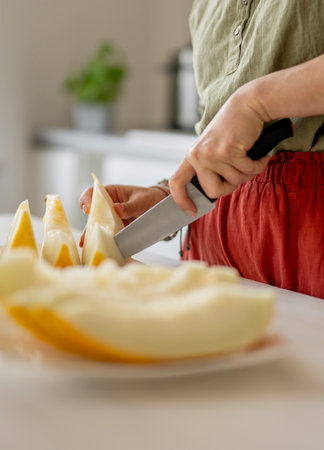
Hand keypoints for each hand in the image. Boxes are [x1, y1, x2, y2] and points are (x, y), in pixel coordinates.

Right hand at [79, 184, 167, 245]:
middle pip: (92, 214)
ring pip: (98, 227)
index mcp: (111, 193)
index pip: (93, 193)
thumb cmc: (149, 198)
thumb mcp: (141, 200)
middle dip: (88, 225)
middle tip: (86, 236)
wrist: (160, 208)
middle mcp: (107, 206)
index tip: (87, 209)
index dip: (86, 200)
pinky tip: (100, 249)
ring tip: (88, 246)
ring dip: (93, 237)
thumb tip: (117, 209)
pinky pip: (108, 236)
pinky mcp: (116, 230)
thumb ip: (129, 206)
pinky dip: (105, 242)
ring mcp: (111, 219)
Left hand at [169, 89, 270, 215]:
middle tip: (239, 171)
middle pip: (213, 192)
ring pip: (234, 182)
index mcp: (192, 156)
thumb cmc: (234, 130)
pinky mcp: (227, 151)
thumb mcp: (215, 150)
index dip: (181, 200)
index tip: (191, 212)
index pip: (176, 183)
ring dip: (248, 172)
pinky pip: (247, 171)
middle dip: (230, 186)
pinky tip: (259, 153)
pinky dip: (258, 164)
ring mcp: (211, 154)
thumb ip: (210, 170)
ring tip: (250, 156)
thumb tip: (211, 196)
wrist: (249, 105)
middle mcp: (197, 155)